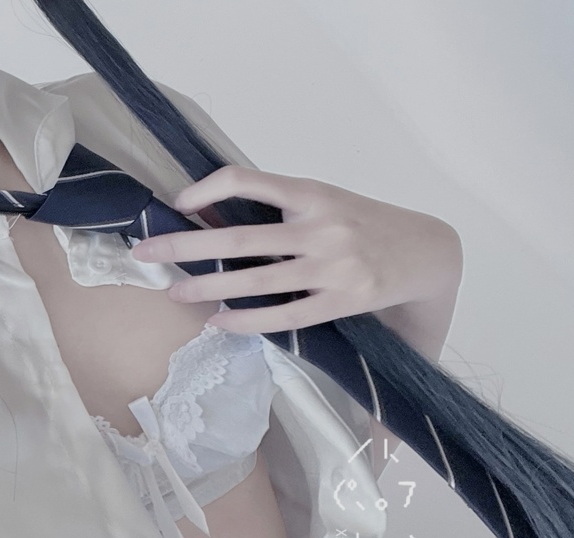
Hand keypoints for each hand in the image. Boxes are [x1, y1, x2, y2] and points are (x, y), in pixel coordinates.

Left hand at [132, 165, 463, 333]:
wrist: (429, 251)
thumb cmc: (365, 225)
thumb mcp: (326, 201)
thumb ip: (279, 207)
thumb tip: (211, 216)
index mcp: (313, 193)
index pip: (249, 179)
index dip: (208, 188)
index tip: (177, 202)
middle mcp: (321, 225)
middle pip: (238, 238)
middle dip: (184, 246)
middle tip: (144, 253)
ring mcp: (332, 265)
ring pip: (255, 280)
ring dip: (207, 287)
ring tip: (174, 292)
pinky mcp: (341, 301)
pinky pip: (283, 315)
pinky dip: (246, 320)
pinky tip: (217, 322)